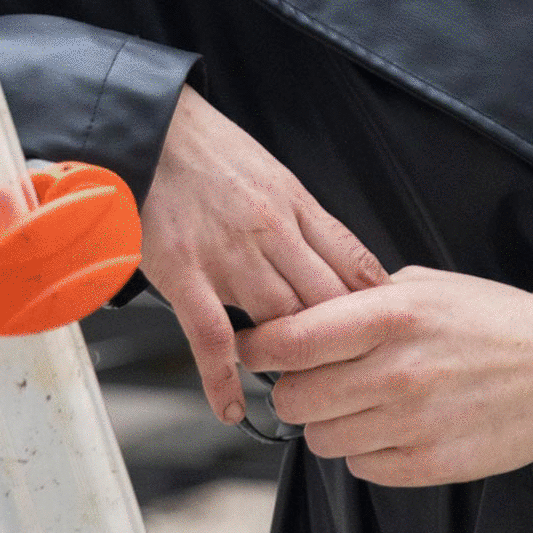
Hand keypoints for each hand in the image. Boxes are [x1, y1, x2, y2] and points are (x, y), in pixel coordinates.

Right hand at [140, 85, 386, 424]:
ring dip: (292, 362)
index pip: (354, 265)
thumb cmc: (206, 150)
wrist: (149, 128)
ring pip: (281, 321)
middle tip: (346, 378)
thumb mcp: (273, 173)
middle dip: (341, 345)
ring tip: (298, 392)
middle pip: (326, 302)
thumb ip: (304, 220)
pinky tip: (232, 405)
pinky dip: (223, 378)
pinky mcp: (184, 272)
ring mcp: (229, 254)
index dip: (374, 309)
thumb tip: (338, 263)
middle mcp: (271, 231)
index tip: (383, 338)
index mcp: (295, 204)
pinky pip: (211, 336)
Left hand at [236, 266, 532, 485]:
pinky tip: (391, 425)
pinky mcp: (430, 465)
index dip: (258, 345)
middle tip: (312, 378)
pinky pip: (360, 468)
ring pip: (321, 439)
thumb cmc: (490, 318)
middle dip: (293, 388)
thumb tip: (299, 312)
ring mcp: (414, 422)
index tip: (252, 346)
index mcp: (393, 313)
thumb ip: (360, 298)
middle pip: (294, 398)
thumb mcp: (423, 284)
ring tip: (360, 402)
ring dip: (328, 423)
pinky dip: (364, 450)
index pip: (292, 339)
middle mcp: (398, 370)